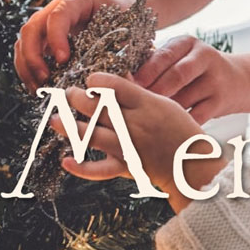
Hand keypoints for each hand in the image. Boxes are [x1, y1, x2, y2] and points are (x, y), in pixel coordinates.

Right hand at [14, 0, 137, 92]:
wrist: (120, 6)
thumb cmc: (124, 16)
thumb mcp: (127, 26)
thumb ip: (124, 48)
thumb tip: (127, 80)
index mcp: (77, 2)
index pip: (58, 16)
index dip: (56, 38)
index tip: (63, 60)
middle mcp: (55, 10)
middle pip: (32, 28)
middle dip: (33, 55)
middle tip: (45, 78)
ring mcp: (47, 23)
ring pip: (24, 41)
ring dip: (27, 66)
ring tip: (39, 88)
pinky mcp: (44, 38)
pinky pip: (26, 52)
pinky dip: (28, 70)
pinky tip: (38, 87)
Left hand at [50, 72, 225, 211]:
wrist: (194, 164)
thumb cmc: (182, 131)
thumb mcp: (166, 105)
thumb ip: (141, 95)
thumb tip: (118, 81)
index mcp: (147, 104)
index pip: (114, 85)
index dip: (97, 79)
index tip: (90, 79)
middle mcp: (135, 123)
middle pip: (96, 106)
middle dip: (76, 97)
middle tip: (69, 94)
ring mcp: (129, 145)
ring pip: (90, 133)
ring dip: (68, 126)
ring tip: (55, 119)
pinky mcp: (126, 166)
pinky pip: (99, 170)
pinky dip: (80, 168)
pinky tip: (66, 161)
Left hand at [134, 36, 244, 123]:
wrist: (240, 81)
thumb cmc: (196, 71)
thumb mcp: (181, 57)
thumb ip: (156, 64)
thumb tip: (123, 81)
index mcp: (188, 43)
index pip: (165, 56)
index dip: (145, 72)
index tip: (128, 86)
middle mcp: (205, 58)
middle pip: (176, 76)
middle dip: (154, 92)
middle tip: (134, 105)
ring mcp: (216, 80)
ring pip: (184, 99)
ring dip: (163, 112)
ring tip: (144, 120)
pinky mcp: (221, 102)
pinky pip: (195, 116)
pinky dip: (179, 124)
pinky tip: (165, 129)